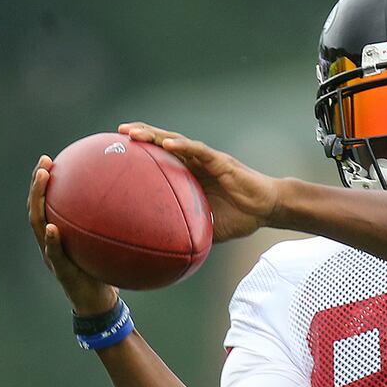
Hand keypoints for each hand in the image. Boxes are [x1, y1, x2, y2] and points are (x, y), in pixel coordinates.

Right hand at [27, 155, 117, 315]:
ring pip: (38, 226)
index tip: (48, 160)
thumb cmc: (105, 271)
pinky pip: (54, 254)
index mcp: (60, 235)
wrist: (99, 304)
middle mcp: (50, 243)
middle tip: (43, 164)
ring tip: (43, 181)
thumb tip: (136, 199)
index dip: (44, 183)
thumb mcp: (107, 245)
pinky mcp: (61, 271)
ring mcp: (52, 257)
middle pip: (37, 209)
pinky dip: (52, 241)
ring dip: (38, 203)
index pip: (48, 204)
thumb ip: (113, 226)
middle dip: (37, 185)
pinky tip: (53, 228)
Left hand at [118, 122, 280, 242]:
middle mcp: (197, 163)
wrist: (268, 209)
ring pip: (178, 142)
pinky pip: (199, 151)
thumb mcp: (209, 228)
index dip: (143, 154)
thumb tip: (168, 254)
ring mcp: (209, 160)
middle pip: (165, 144)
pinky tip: (167, 143)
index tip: (119, 152)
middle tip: (119, 132)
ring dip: (156, 136)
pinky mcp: (222, 162)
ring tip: (135, 133)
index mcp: (192, 175)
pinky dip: (183, 146)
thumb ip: (190, 232)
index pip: (163, 159)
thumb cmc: (241, 217)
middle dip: (143, 136)